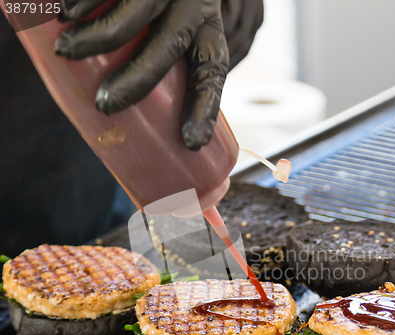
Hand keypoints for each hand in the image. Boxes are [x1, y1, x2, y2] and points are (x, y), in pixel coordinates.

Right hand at [55, 0, 262, 149]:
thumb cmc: (171, 4)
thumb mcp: (185, 28)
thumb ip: (173, 61)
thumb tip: (150, 123)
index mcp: (208, 28)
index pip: (213, 71)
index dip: (205, 109)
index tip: (193, 142)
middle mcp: (191, 2)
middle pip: (166, 47)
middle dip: (135, 81)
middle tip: (105, 105)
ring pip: (128, 13)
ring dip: (93, 37)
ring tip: (66, 53)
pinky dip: (80, 1)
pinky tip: (63, 14)